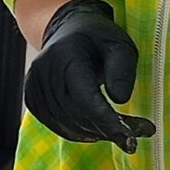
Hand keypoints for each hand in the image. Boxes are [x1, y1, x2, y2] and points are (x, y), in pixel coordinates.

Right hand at [24, 0, 155, 150]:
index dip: (107, 121)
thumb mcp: (120, 45)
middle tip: (137, 133)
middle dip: (108, 129)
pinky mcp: (31, 99)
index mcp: (66, 55)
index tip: (130, 138)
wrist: (68, 31)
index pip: (84, 97)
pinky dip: (79, 132)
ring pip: (68, 125)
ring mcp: (33, 86)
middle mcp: (44, 71)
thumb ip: (122, 70)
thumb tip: (120, 99)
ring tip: (118, 128)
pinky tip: (96, 127)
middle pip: (77, 114)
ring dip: (96, 133)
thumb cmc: (98, 39)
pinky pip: (57, 126)